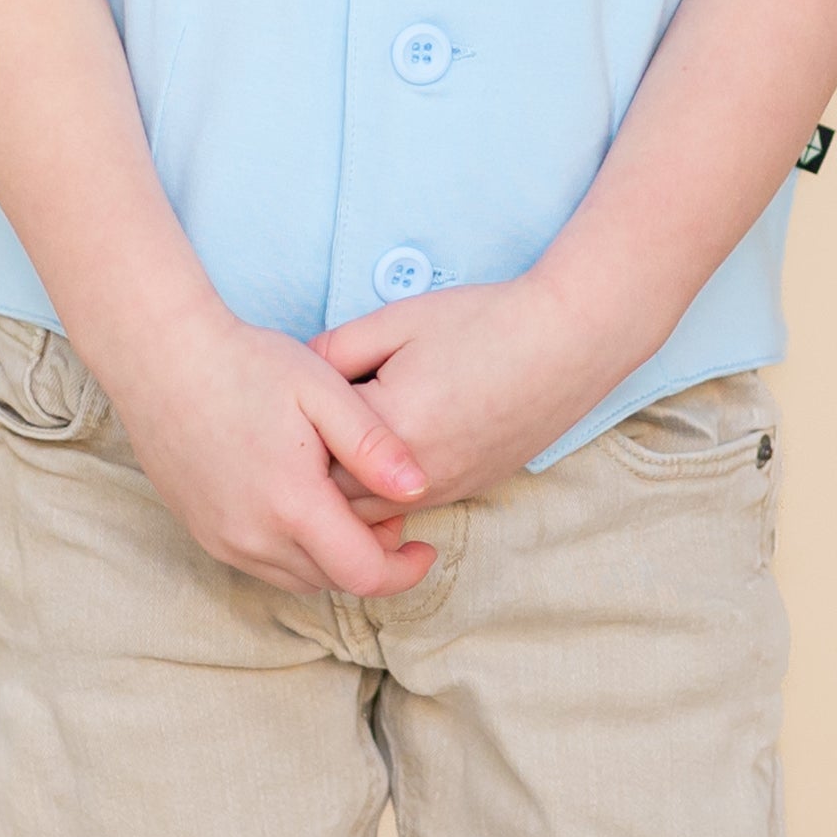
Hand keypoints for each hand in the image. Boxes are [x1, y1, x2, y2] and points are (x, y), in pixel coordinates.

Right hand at [99, 309, 437, 598]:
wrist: (163, 356)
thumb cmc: (247, 364)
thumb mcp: (323, 390)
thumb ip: (373, 445)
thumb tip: (419, 488)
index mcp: (292, 506)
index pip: (364, 574)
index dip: (404, 572)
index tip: (426, 548)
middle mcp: (254, 537)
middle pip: (333, 580)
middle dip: (371, 557)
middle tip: (388, 509)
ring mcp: (223, 540)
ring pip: (298, 576)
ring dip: (331, 557)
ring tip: (345, 504)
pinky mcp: (202, 532)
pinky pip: (262, 563)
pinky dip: (294, 550)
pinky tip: (300, 504)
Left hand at [311, 276, 632, 516]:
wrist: (564, 343)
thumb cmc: (479, 322)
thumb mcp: (396, 321)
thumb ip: (335, 350)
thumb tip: (294, 375)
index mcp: (387, 426)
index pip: (310, 449)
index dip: (286, 430)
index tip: (273, 409)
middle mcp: (412, 473)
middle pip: (331, 497)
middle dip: (306, 471)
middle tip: (284, 442)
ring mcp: (443, 488)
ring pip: (366, 516)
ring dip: (342, 491)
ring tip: (323, 453)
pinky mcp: (465, 489)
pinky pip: (403, 510)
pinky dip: (379, 495)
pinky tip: (370, 461)